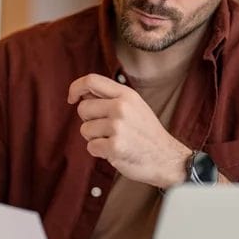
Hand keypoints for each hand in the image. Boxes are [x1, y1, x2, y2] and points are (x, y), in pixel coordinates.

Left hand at [68, 73, 190, 188]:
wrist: (166, 157)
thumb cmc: (146, 133)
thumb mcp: (134, 106)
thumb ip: (110, 97)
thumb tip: (82, 93)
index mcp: (126, 94)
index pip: (90, 80)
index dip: (75, 88)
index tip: (72, 99)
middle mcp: (121, 107)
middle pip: (83, 108)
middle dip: (89, 121)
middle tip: (106, 129)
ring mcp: (118, 127)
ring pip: (85, 129)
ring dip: (95, 138)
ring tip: (114, 140)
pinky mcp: (115, 146)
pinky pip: (91, 147)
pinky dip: (99, 152)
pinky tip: (115, 151)